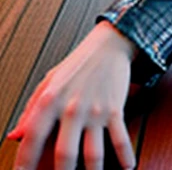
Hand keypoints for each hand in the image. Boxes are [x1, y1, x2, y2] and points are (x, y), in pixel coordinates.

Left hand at [7, 21, 136, 169]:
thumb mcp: (48, 83)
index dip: (24, 162)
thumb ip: (30, 111)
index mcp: (51, 100)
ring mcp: (95, 110)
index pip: (33, 138)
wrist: (108, 44)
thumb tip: (14, 136)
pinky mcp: (114, 109)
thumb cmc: (77, 64)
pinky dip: (125, 157)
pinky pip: (120, 139)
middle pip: (65, 155)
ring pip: (94, 154)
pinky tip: (127, 167)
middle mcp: (73, 107)